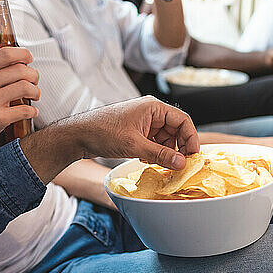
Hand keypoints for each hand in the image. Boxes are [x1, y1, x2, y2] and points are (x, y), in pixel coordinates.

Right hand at [0, 47, 39, 159]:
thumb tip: (12, 62)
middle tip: (34, 81)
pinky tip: (32, 112)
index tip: (29, 59)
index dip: (23, 54)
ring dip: (36, 91)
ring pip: (26, 87)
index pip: (5, 54)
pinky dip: (33, 111)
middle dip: (34, 75)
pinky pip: (25, 110)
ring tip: (34, 95)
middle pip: (20, 70)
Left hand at [78, 96, 199, 169]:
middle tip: (180, 164)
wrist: (78, 135)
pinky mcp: (136, 132)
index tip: (194, 155)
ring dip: (166, 152)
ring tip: (161, 163)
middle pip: (176, 130)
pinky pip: (154, 142)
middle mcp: (150, 112)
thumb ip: (159, 154)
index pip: (182, 120)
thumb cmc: (102, 131)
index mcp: (153, 107)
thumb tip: (181, 162)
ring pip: (165, 138)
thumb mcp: (134, 145)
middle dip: (178, 147)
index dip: (191, 138)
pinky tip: (147, 160)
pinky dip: (155, 152)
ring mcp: (143, 122)